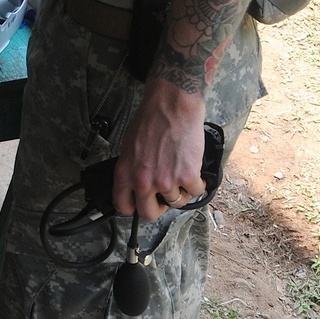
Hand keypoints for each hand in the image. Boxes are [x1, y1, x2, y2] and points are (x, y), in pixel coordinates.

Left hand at [111, 77, 207, 220]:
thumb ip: (132, 168)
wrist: (172, 105)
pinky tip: (193, 169)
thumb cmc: (151, 119)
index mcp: (125, 172)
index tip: (140, 203)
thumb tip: (136, 184)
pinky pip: (195, 192)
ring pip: (175, 202)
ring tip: (180, 173)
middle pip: (149, 213)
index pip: (122, 205)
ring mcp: (166, 181)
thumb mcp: (129, 145)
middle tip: (164, 195)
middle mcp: (143, 181)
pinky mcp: (187, 176)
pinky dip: (197, 183)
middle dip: (158, 206)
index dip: (133, 207)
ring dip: (180, 191)